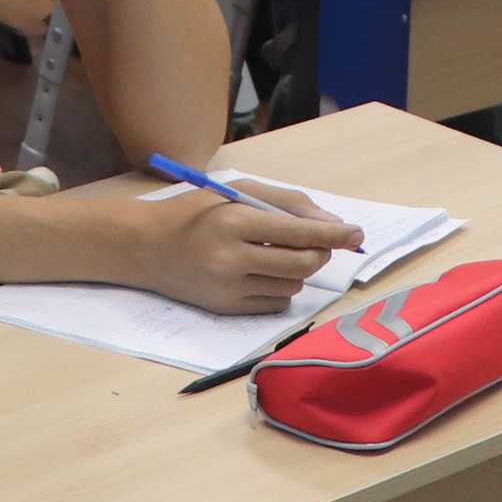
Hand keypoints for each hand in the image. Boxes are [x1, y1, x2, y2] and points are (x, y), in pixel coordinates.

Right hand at [136, 181, 363, 315]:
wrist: (145, 247)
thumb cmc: (196, 212)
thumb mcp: (237, 192)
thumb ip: (285, 203)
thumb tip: (330, 224)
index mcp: (234, 222)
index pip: (298, 232)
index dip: (333, 234)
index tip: (356, 234)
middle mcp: (231, 259)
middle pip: (302, 264)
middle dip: (320, 253)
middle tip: (319, 243)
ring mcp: (228, 289)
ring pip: (292, 284)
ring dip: (297, 269)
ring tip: (273, 253)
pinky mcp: (226, 309)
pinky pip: (276, 303)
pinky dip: (280, 288)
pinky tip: (259, 273)